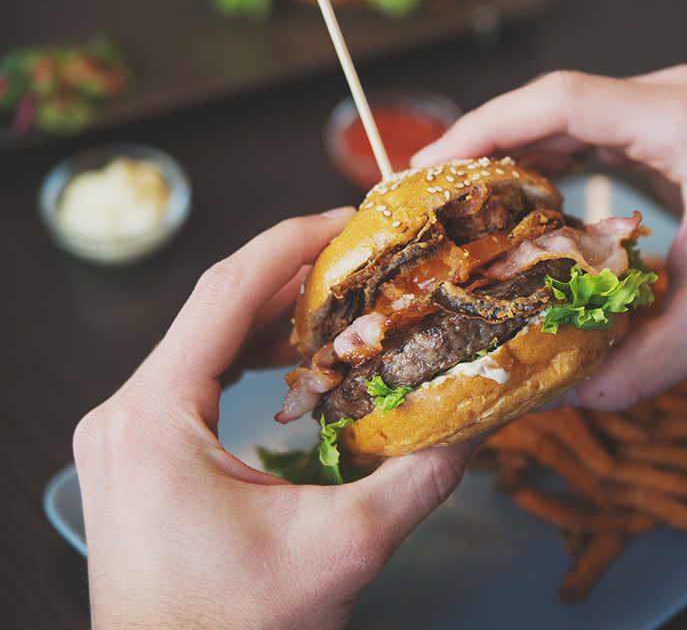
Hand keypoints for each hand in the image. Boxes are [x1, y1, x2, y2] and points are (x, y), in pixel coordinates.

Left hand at [73, 209, 473, 628]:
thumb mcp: (342, 551)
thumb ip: (418, 479)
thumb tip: (478, 423)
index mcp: (155, 418)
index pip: (226, 293)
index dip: (293, 243)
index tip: (351, 219)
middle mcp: (125, 414)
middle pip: (216, 309)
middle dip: (295, 277)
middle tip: (366, 258)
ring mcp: (124, 434)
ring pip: (205, 340)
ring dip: (275, 317)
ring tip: (344, 302)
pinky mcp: (139, 454)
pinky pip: (196, 377)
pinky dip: (251, 356)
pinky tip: (297, 358)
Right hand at [412, 66, 686, 410]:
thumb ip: (620, 369)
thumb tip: (538, 398)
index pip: (564, 102)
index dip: (487, 128)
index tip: (432, 168)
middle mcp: (679, 100)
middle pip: (555, 101)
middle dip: (484, 143)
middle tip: (428, 195)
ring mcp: (676, 110)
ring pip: (569, 114)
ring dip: (511, 151)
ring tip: (456, 200)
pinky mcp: (672, 131)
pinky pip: (592, 131)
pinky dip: (547, 158)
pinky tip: (513, 199)